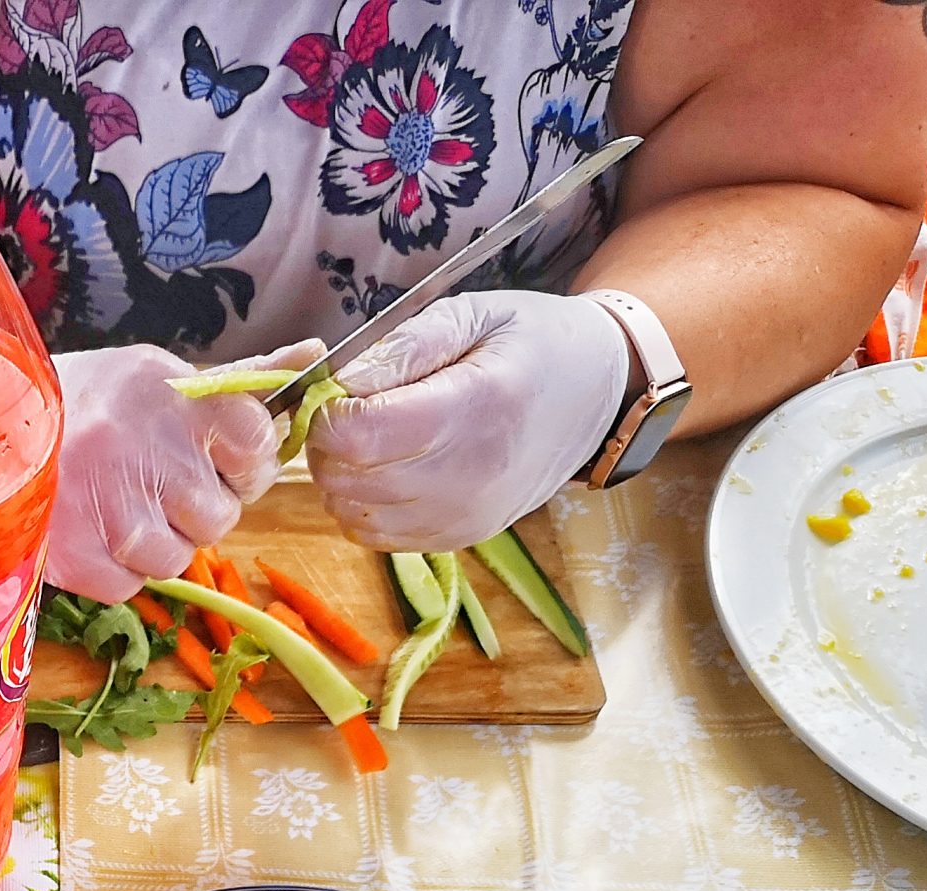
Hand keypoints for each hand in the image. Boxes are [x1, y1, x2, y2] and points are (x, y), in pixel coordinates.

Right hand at [45, 342, 313, 603]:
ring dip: (155, 543)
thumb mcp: (158, 375)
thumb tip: (315, 355)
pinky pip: (128, 585)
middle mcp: (143, 446)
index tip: (221, 462)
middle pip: (217, 514)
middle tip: (154, 486)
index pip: (256, 441)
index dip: (245, 465)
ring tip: (117, 508)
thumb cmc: (84, 402)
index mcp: (170, 393)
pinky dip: (115, 569)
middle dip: (194, 509)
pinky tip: (90, 530)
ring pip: (174, 557)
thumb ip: (239, 380)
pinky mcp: (74, 551)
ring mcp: (107, 504)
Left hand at [306, 290, 631, 551]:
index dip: (329, 413)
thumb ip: (404, 345)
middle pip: (346, 478)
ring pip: (351, 511)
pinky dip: (364, 504)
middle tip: (355, 410)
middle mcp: (466, 477)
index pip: (357, 436)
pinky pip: (374, 536)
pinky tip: (391, 469)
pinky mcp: (458, 538)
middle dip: (329, 443)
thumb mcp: (475, 315)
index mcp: (470, 410)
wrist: (598, 396)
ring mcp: (461, 516)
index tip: (343, 391)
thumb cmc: (534, 343)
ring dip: (343, 476)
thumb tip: (340, 381)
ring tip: (376, 438)